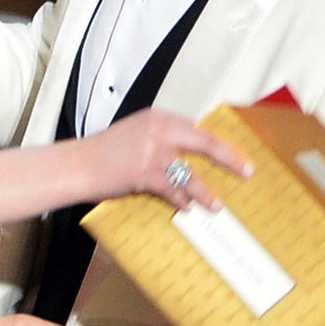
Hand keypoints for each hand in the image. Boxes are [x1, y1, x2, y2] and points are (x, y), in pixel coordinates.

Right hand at [82, 108, 253, 211]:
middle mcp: (157, 129)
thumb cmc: (105, 153)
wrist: (78, 164)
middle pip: (204, 142)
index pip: (197, 128)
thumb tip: (189, 159)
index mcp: (157, 117)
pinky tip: (185, 208)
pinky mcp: (144, 172)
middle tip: (246, 170)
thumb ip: (162, 140)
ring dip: (205, 192)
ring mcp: (151, 150)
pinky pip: (172, 190)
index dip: (219, 142)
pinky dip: (181, 201)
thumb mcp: (136, 134)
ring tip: (216, 205)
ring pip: (190, 173)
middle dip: (229, 157)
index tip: (236, 153)